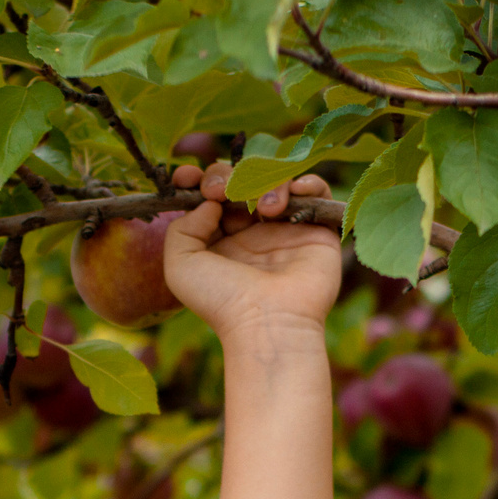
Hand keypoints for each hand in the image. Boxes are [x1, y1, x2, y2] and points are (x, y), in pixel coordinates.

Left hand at [162, 160, 342, 350]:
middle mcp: (252, 231)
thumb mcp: (181, 267)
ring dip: (265, 181)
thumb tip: (210, 202)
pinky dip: (307, 182)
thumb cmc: (222, 302)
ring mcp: (284, 229)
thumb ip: (182, 227)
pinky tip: (295, 193)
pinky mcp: (316, 231)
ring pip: (275, 180)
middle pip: (240, 179)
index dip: (198, 179)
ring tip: (265, 210)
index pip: (210, 195)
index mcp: (220, 239)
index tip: (187, 177)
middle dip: (226, 175)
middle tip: (221, 191)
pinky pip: (316, 191)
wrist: (269, 324)